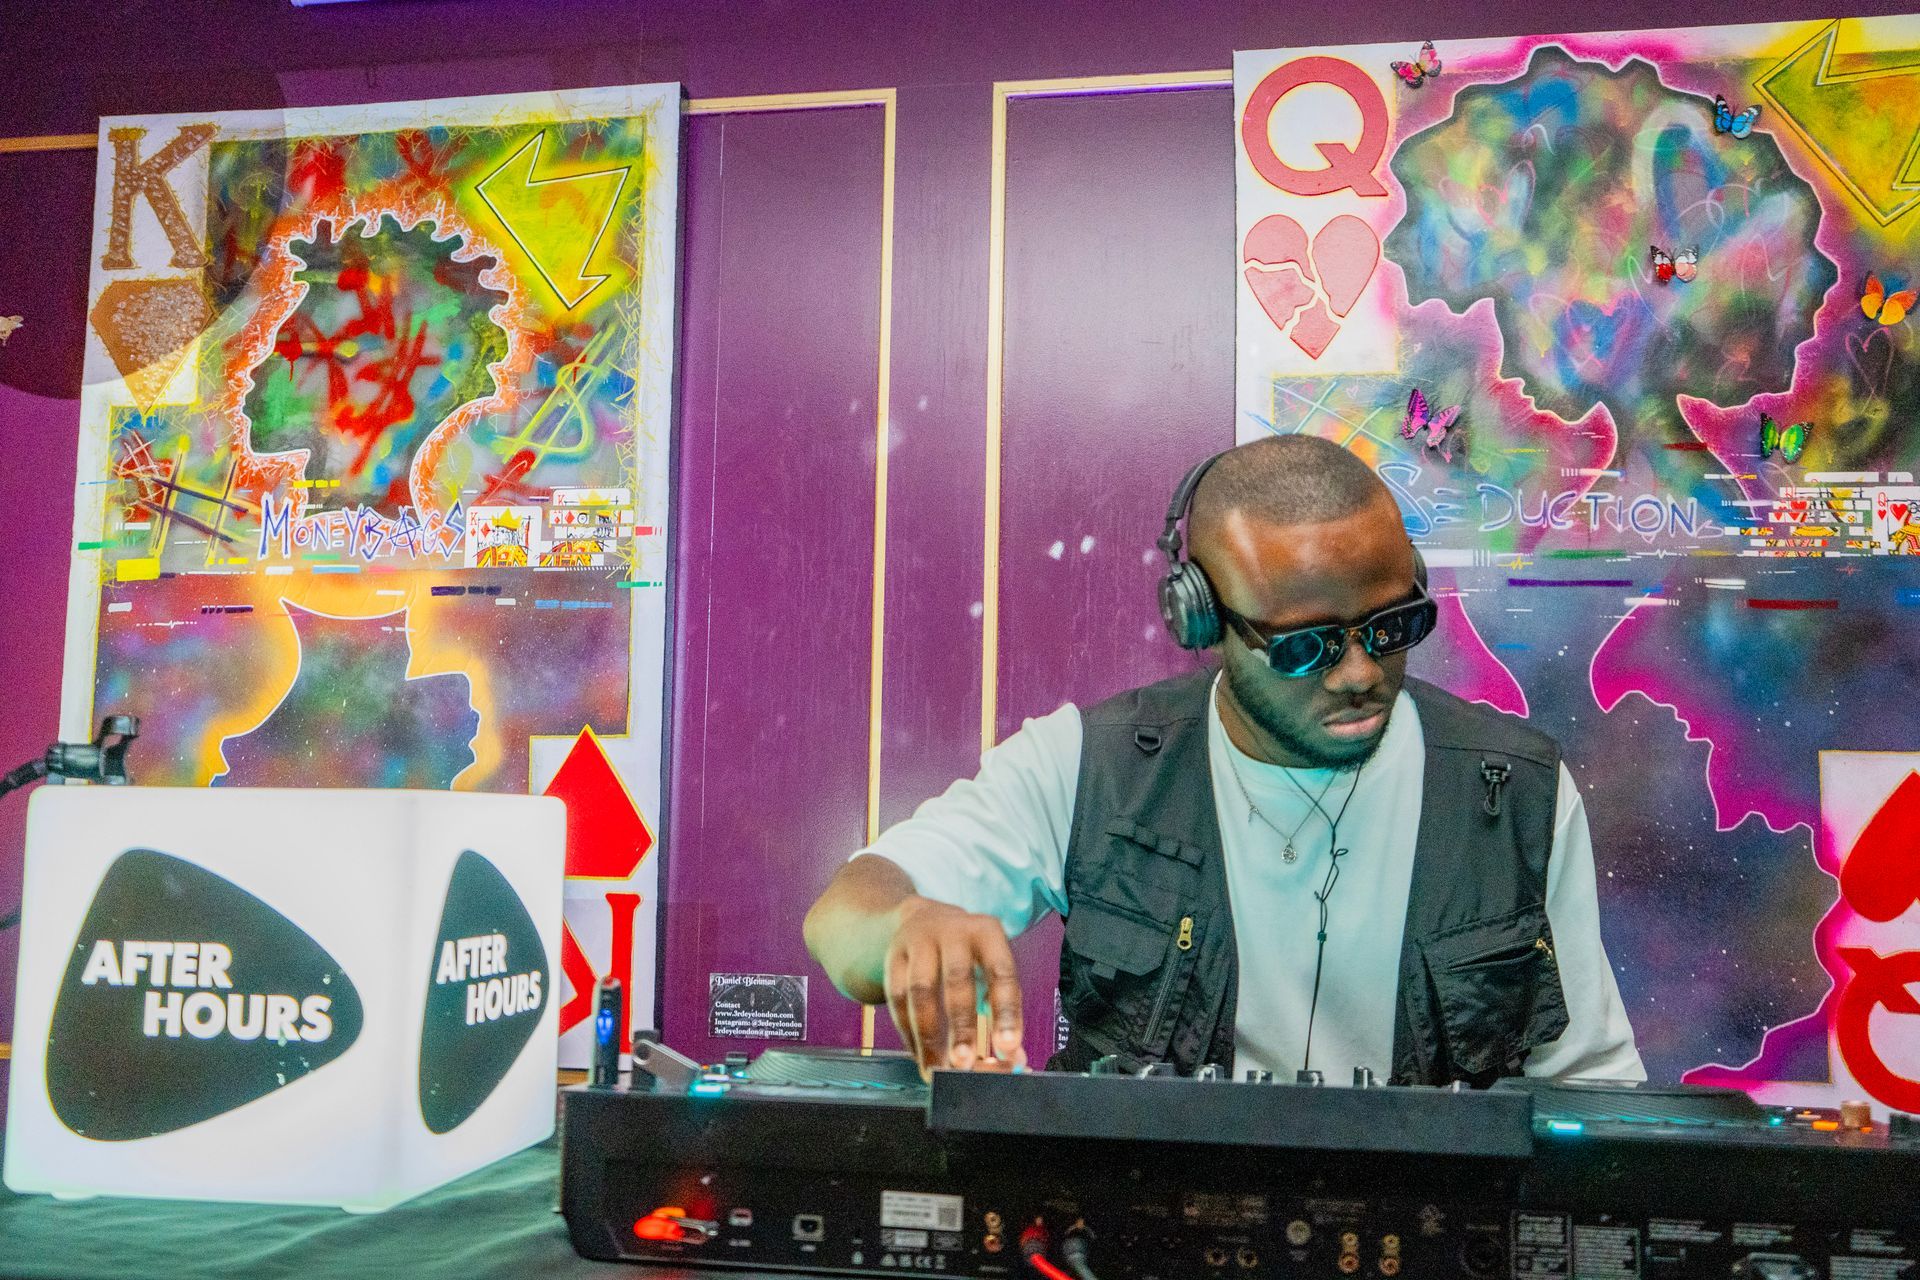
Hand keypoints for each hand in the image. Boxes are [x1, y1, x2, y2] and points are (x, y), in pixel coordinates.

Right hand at [883, 896, 1025, 1079]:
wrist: (922, 919)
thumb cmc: (968, 954)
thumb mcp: (991, 967)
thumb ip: (1002, 1011)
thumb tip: (1014, 1059)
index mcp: (987, 932)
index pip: (1001, 973)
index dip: (1006, 1012)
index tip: (1007, 1048)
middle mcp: (953, 931)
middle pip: (956, 979)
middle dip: (961, 1025)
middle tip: (964, 1064)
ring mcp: (919, 941)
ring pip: (920, 991)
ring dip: (927, 1036)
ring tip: (937, 1069)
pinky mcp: (893, 957)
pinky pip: (896, 998)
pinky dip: (907, 1031)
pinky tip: (919, 1053)